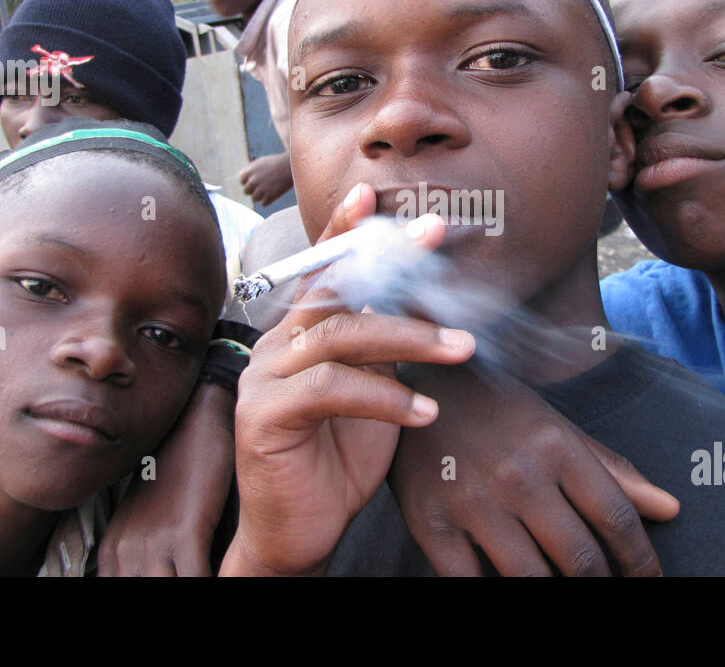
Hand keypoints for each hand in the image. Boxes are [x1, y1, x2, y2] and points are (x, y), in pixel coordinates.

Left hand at [98, 382, 235, 575]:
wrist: (196, 422)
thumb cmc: (179, 467)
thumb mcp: (145, 512)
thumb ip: (143, 548)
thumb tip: (158, 569)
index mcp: (113, 548)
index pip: (117, 588)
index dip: (143, 586)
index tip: (170, 578)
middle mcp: (126, 550)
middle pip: (141, 589)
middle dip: (165, 587)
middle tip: (183, 577)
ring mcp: (153, 543)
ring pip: (166, 588)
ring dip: (186, 585)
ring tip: (216, 578)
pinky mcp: (186, 534)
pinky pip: (195, 580)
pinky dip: (210, 581)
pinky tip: (222, 576)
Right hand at [220, 184, 475, 575]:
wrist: (299, 531)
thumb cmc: (336, 460)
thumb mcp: (373, 395)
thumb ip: (385, 352)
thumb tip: (423, 304)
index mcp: (300, 333)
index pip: (322, 270)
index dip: (345, 229)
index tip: (376, 194)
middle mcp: (276, 345)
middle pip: (333, 289)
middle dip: (389, 261)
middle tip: (436, 239)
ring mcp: (265, 378)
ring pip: (338, 334)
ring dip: (407, 338)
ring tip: (460, 351)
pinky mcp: (264, 416)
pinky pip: (329, 388)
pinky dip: (384, 396)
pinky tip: (423, 411)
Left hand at [238, 152, 292, 205]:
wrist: (291, 165)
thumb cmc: (276, 162)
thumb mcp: (261, 161)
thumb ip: (251, 169)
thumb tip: (243, 178)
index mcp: (250, 171)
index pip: (242, 181)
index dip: (249, 180)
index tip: (257, 178)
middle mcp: (254, 181)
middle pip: (246, 191)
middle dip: (253, 189)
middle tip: (263, 185)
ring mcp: (262, 189)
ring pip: (254, 198)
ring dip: (260, 195)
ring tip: (269, 189)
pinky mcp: (271, 196)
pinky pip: (264, 204)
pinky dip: (268, 200)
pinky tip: (273, 193)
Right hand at [390, 372, 678, 575]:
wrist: (415, 385)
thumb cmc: (497, 411)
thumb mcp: (557, 428)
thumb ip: (613, 470)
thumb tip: (670, 509)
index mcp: (557, 447)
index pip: (616, 518)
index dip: (641, 560)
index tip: (651, 581)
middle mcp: (518, 475)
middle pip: (579, 558)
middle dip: (603, 586)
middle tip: (609, 593)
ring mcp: (472, 502)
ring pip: (530, 580)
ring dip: (556, 598)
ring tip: (565, 595)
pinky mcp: (431, 524)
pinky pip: (469, 584)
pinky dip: (496, 597)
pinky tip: (513, 593)